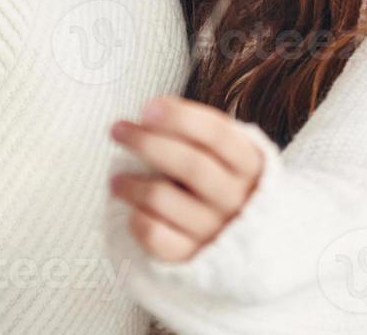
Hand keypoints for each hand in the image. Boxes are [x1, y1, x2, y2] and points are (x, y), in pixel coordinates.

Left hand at [109, 96, 263, 261]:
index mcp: (249, 165)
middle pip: (189, 165)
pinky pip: (156, 237)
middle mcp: (236, 198)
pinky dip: (138, 220)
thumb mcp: (227, 154)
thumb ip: (199, 134)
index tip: (147, 108)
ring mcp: (215, 230)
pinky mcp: (192, 257)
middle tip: (118, 130)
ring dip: (132, 184)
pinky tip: (132, 210)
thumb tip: (151, 113)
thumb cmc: (224, 182)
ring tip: (115, 179)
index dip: (180, 118)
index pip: (217, 135)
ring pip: (164, 199)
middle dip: (147, 143)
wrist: (250, 241)